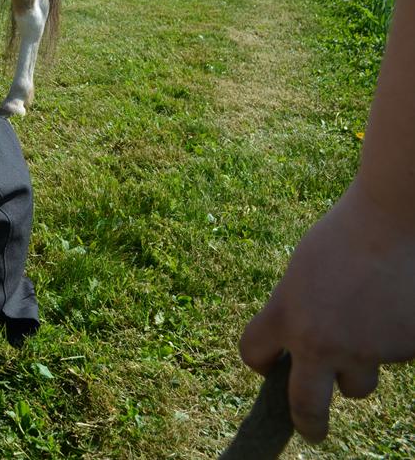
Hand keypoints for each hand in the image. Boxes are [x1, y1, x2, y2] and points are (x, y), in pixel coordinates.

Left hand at [239, 182, 414, 442]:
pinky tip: (395, 306)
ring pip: (358, 385)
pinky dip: (391, 342)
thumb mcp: (303, 273)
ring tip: (367, 324)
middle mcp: (320, 342)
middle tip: (310, 431)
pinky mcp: (404, 352)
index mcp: (285, 315)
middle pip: (306, 405)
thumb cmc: (344, 237)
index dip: (259, 360)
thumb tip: (301, 344)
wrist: (394, 221)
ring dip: (357, 368)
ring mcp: (365, 352)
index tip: (266, 366)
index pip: (253, 354)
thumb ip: (297, 310)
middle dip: (307, 423)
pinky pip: (391, 360)